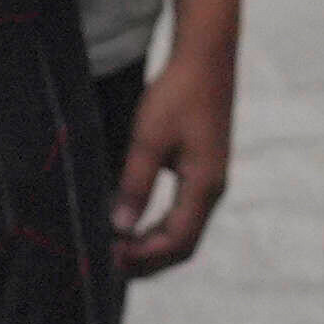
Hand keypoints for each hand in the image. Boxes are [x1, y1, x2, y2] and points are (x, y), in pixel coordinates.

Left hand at [110, 38, 236, 274]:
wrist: (206, 58)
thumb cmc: (177, 94)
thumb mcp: (149, 138)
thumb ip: (135, 184)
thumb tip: (121, 227)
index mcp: (204, 185)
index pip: (177, 240)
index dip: (143, 255)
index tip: (110, 256)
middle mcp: (213, 189)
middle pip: (184, 243)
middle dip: (149, 259)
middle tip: (111, 265)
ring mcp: (211, 180)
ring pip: (184, 230)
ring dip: (153, 245)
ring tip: (119, 250)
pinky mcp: (204, 170)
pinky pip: (184, 212)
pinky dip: (159, 227)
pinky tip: (135, 224)